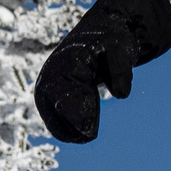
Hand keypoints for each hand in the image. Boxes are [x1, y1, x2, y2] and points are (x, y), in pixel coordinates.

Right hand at [34, 24, 137, 144]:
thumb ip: (121, 70)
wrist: (102, 33)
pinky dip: (68, 128)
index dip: (75, 116)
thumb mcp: (121, 49)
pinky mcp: (53, 96)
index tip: (89, 131)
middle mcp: (50, 76)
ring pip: (53, 116)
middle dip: (72, 125)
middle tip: (91, 136)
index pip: (64, 95)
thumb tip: (122, 94)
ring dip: (69, 130)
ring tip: (89, 137)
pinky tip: (84, 135)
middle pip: (56, 108)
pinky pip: (56, 117)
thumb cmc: (112, 41)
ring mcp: (48, 87)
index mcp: (64, 64)